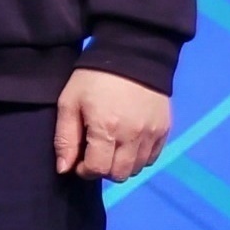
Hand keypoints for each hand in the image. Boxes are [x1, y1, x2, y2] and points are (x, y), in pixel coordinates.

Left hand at [56, 69, 170, 182]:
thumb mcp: (69, 103)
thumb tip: (64, 169)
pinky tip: (128, 143)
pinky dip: (139, 157)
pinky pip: (153, 157)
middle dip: (103, 170)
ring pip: (138, 168)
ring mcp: (152, 133)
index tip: (79, 161)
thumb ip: (65, 138)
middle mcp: (133, 136)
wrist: (131, 55)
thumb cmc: (92, 79)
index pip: (98, 169)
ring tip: (111, 148)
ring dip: (122, 165)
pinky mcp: (165, 129)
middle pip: (120, 174)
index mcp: (106, 129)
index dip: (85, 170)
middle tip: (95, 154)